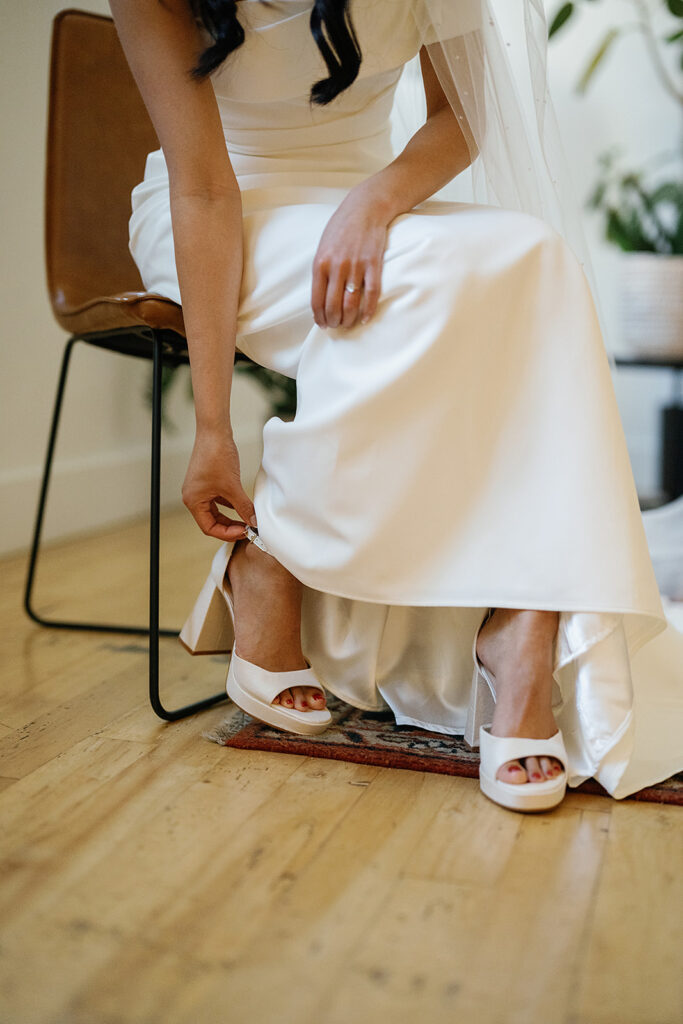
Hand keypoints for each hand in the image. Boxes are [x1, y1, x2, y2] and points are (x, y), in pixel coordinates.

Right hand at [182, 427, 255, 540]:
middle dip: (230, 526)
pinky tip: (243, 505)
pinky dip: (231, 504)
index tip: (244, 532)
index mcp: (193, 501)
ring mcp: (200, 489)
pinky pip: (219, 499)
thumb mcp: (232, 486)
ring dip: (231, 516)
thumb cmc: (216, 456)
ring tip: (248, 519)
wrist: (214, 432)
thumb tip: (253, 521)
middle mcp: (193, 497)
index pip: (209, 527)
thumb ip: (243, 506)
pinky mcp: (208, 481)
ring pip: (216, 511)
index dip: (227, 533)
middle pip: (212, 521)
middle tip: (248, 528)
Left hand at [311, 185, 391, 329]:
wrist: (365, 208)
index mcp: (320, 263)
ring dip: (349, 319)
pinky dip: (368, 310)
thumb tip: (321, 295)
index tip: (323, 324)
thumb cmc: (342, 227)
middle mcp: (337, 267)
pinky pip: (371, 294)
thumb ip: (321, 270)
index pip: (317, 300)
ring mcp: (356, 267)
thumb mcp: (323, 246)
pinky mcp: (373, 265)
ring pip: (351, 303)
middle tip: (336, 327)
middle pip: (333, 306)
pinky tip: (365, 319)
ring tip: (348, 325)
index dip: (319, 317)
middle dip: (334, 321)